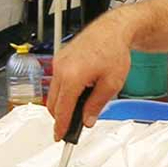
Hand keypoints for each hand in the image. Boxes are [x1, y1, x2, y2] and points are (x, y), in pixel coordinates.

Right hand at [47, 13, 131, 139]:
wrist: (112, 30)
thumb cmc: (114, 51)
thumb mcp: (111, 84)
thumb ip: (96, 105)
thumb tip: (87, 120)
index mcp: (73, 76)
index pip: (63, 109)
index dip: (61, 126)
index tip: (59, 136)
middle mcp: (61, 69)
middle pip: (53, 103)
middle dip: (61, 117)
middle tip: (72, 127)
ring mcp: (58, 62)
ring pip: (53, 93)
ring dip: (62, 104)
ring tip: (79, 108)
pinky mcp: (59, 58)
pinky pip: (56, 81)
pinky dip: (63, 91)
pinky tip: (78, 92)